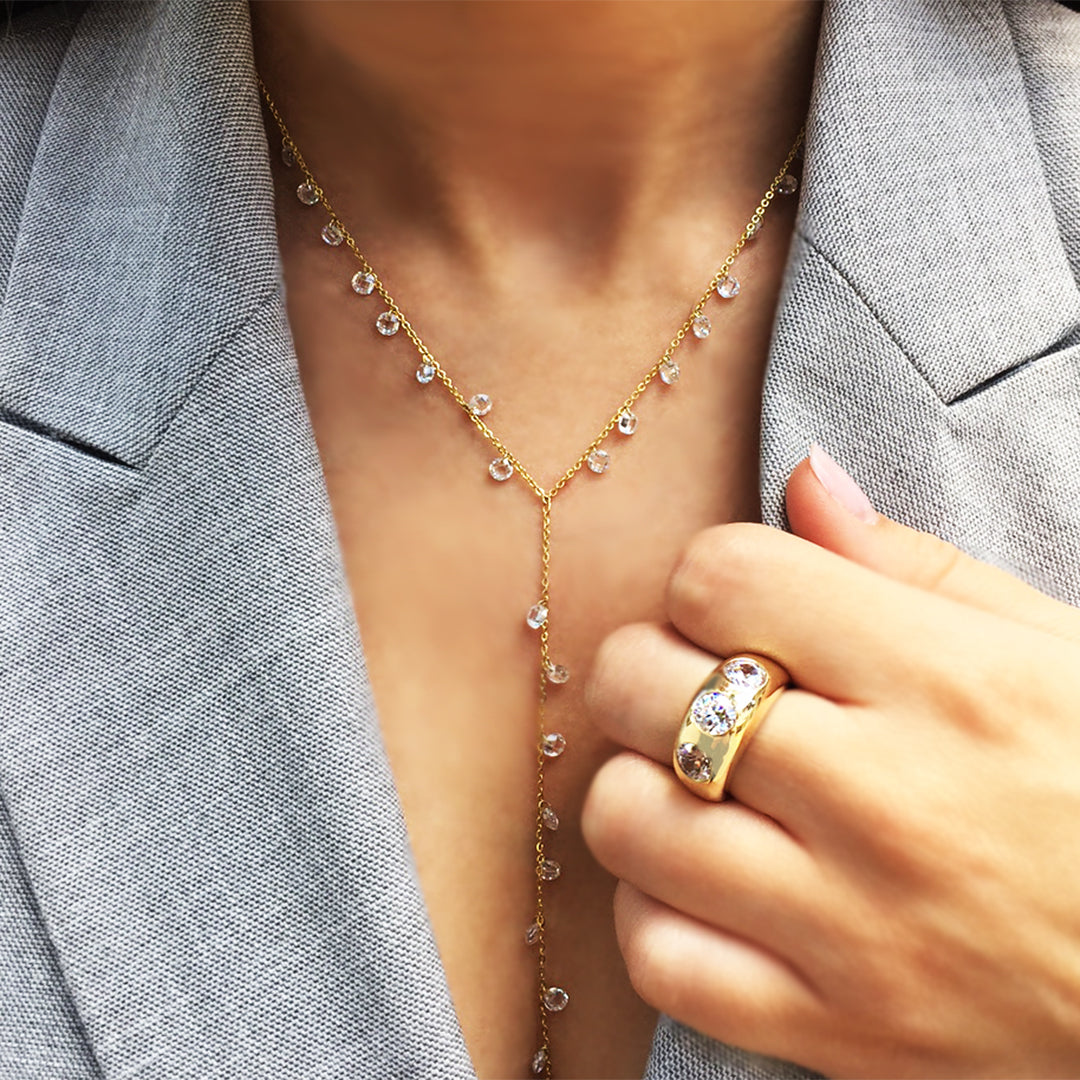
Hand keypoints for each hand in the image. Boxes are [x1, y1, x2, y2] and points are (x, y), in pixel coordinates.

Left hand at [583, 445, 1079, 1078]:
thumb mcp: (1053, 650)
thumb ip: (913, 562)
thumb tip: (804, 479)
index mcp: (944, 681)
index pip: (720, 578)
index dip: (707, 580)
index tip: (736, 608)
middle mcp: (885, 801)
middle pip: (641, 689)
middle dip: (644, 667)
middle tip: (690, 684)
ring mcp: (854, 930)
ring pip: (626, 822)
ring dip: (636, 787)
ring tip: (694, 784)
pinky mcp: (839, 1032)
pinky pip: (661, 959)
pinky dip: (653, 911)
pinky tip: (706, 885)